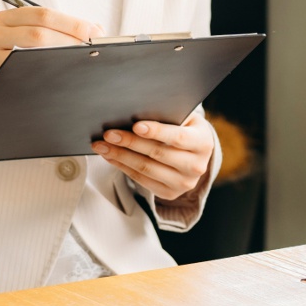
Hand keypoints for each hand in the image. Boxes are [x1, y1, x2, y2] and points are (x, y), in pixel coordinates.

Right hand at [0, 7, 103, 144]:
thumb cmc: (7, 63)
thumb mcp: (23, 40)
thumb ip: (54, 32)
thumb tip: (96, 30)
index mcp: (7, 17)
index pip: (44, 14)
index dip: (72, 22)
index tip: (95, 31)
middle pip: (39, 30)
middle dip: (71, 38)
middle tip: (92, 48)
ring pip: (32, 46)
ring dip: (60, 53)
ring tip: (79, 59)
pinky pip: (21, 69)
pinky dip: (43, 70)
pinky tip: (58, 74)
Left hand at [92, 113, 214, 200]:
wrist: (195, 153)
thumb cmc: (185, 128)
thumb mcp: (185, 118)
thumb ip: (168, 115)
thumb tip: (136, 112)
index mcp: (203, 143)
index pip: (177, 137)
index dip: (157, 131)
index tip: (136, 125)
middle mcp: (196, 166)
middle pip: (157, 153)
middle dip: (130, 142)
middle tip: (109, 134)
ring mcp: (183, 183)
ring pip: (146, 169)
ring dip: (120, 156)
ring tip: (102, 146)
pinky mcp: (169, 193)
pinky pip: (141, 180)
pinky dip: (123, 167)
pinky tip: (111, 157)